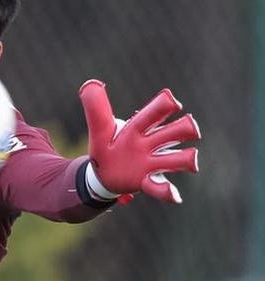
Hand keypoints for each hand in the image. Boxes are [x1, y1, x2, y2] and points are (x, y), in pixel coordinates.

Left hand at [79, 79, 199, 203]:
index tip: (172, 103)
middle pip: (178, 131)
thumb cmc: (107, 146)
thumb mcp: (99, 129)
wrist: (103, 174)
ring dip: (186, 158)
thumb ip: (96, 109)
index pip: (158, 111)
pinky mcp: (146, 182)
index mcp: (139, 127)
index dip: (167, 104)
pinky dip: (169, 191)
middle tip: (188, 129)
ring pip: (179, 159)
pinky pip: (162, 188)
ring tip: (190, 161)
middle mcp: (152, 143)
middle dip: (186, 128)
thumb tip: (89, 84)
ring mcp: (152, 163)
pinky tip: (175, 195)